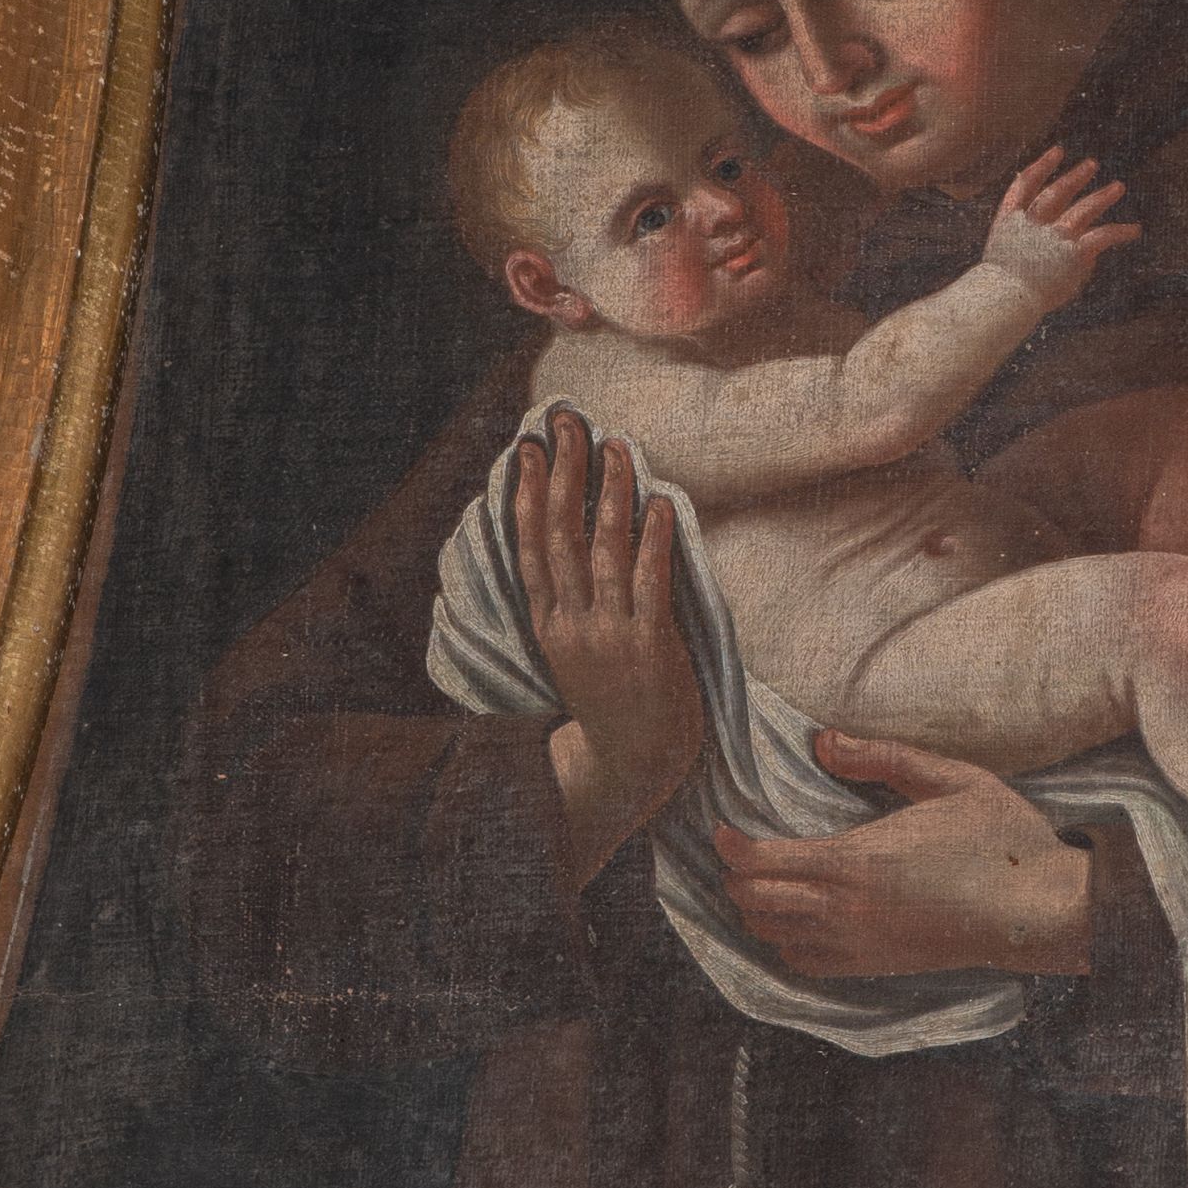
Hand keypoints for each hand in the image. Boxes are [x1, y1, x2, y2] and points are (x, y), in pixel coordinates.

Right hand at [514, 411, 703, 886]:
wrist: (633, 764)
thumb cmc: (610, 699)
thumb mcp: (572, 649)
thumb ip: (568, 600)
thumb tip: (572, 539)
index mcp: (548, 624)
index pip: (531, 546)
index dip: (527, 494)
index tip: (527, 448)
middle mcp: (572, 625)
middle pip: (562, 536)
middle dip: (564, 474)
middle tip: (568, 423)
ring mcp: (609, 635)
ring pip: (605, 550)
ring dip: (611, 493)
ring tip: (617, 447)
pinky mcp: (650, 647)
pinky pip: (650, 583)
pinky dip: (654, 541)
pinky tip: (660, 503)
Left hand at [715, 732, 1093, 977]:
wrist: (1038, 913)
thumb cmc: (1001, 839)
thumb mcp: (950, 779)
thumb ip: (883, 758)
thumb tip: (823, 741)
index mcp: (858, 862)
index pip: (765, 863)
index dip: (731, 845)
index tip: (721, 825)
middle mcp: (847, 912)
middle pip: (757, 905)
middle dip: (736, 878)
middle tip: (737, 848)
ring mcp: (860, 946)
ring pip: (775, 938)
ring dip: (756, 911)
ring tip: (758, 881)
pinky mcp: (875, 968)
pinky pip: (806, 964)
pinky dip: (785, 943)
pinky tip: (795, 920)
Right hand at [979, 148, 1138, 305]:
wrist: (1003, 300)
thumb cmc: (999, 295)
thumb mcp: (1001, 267)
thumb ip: (1028, 254)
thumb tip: (1051, 248)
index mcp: (1008, 224)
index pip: (1023, 187)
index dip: (1040, 167)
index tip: (1056, 152)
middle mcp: (1033, 225)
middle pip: (1055, 194)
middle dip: (1074, 178)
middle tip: (1092, 164)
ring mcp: (1054, 236)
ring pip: (1082, 210)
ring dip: (1101, 197)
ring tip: (1119, 187)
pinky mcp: (1073, 251)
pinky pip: (1102, 236)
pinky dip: (1120, 232)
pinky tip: (1135, 230)